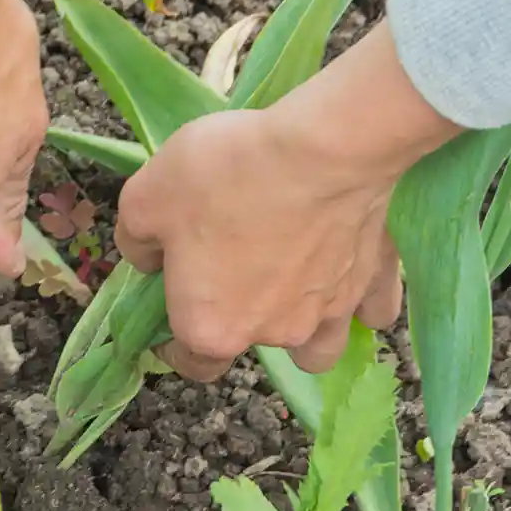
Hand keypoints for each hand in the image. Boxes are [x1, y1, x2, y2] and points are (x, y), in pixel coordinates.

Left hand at [115, 20, 461, 379]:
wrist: (322, 148)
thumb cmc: (226, 175)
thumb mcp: (145, 199)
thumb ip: (137, 243)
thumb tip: (149, 261)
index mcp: (211, 326)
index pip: (191, 362)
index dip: (177, 345)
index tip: (174, 319)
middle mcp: (272, 333)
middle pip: (254, 349)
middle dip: (242, 324)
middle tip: (236, 276)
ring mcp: (329, 313)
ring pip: (319, 349)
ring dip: (307, 336)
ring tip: (296, 297)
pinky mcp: (373, 281)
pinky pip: (373, 312)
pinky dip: (364, 303)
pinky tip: (352, 276)